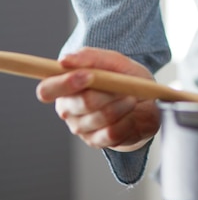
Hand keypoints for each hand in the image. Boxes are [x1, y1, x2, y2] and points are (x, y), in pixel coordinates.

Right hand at [36, 47, 160, 151]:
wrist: (148, 101)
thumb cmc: (125, 78)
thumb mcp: (113, 61)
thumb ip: (89, 57)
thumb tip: (64, 60)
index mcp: (64, 87)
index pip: (47, 90)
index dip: (64, 83)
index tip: (88, 76)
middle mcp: (68, 109)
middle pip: (77, 104)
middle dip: (105, 93)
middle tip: (123, 86)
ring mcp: (81, 128)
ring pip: (99, 118)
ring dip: (121, 105)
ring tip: (132, 97)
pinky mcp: (98, 142)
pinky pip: (112, 133)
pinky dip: (128, 120)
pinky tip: (132, 113)